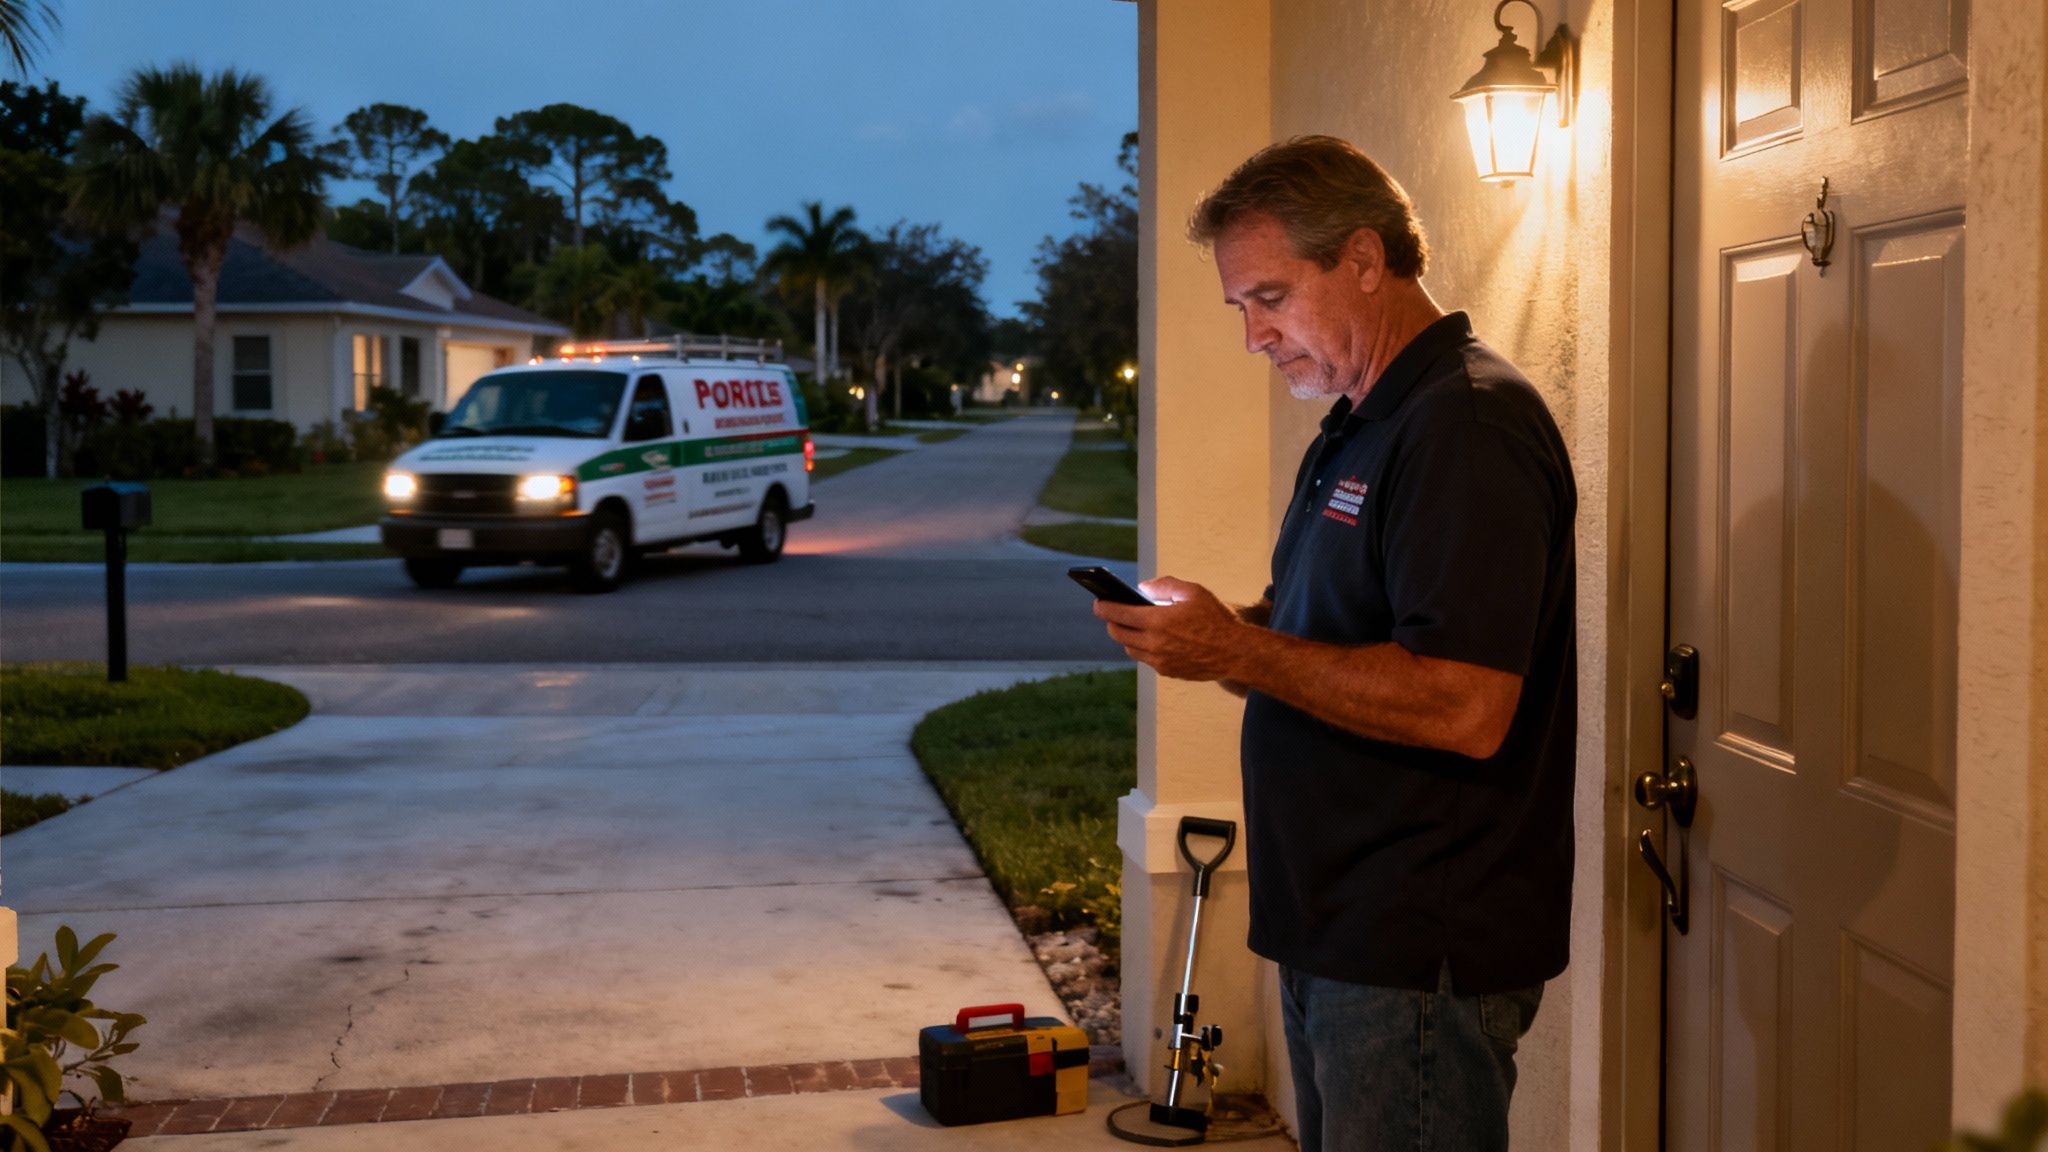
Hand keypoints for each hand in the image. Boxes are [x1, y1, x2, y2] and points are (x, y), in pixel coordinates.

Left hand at [1092, 576, 1253, 681]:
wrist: (1235, 653)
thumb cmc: (1216, 619)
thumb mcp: (1193, 592)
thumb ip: (1165, 586)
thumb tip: (1143, 588)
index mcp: (1157, 621)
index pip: (1119, 614)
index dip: (1104, 608)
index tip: (1098, 603)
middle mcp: (1154, 644)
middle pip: (1118, 634)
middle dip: (1111, 622)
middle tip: (1111, 614)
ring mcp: (1159, 660)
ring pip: (1130, 649)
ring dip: (1126, 637)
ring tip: (1129, 627)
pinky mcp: (1167, 671)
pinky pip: (1146, 659)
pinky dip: (1142, 648)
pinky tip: (1149, 640)